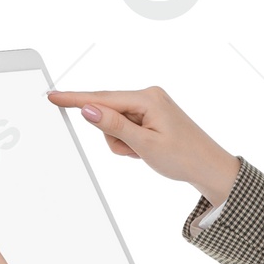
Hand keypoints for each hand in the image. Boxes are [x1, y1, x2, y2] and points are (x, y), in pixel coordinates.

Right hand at [47, 83, 239, 204]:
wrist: (210, 168)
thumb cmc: (184, 158)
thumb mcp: (145, 145)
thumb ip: (114, 126)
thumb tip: (88, 109)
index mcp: (147, 98)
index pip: (102, 98)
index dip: (75, 99)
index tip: (53, 96)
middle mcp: (148, 95)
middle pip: (108, 111)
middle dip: (113, 135)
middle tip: (134, 152)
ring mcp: (150, 105)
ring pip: (115, 123)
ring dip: (123, 142)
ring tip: (143, 153)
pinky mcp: (151, 115)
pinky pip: (126, 127)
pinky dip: (130, 142)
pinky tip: (147, 150)